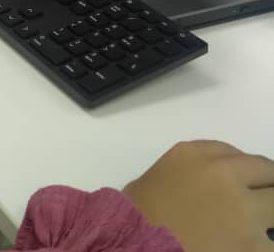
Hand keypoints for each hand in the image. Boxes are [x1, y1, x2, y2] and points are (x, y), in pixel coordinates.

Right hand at [124, 141, 273, 251]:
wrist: (137, 242)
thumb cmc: (136, 214)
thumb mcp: (156, 176)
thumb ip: (185, 171)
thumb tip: (202, 185)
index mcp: (195, 154)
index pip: (235, 153)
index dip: (243, 170)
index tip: (245, 181)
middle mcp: (223, 173)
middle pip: (266, 171)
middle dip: (267, 184)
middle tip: (264, 199)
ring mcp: (241, 207)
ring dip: (270, 212)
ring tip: (265, 221)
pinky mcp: (252, 242)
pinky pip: (272, 240)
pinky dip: (267, 241)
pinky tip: (257, 244)